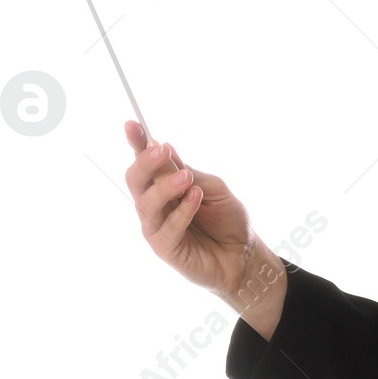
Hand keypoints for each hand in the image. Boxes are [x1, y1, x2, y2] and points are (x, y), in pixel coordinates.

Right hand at [123, 120, 286, 336]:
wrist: (245, 254)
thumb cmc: (228, 219)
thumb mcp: (212, 187)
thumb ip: (188, 171)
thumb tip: (162, 147)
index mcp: (163, 186)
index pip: (144, 162)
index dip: (136, 143)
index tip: (132, 124)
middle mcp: (155, 205)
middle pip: (135, 180)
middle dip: (145, 163)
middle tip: (163, 150)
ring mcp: (157, 227)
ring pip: (146, 203)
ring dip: (165, 186)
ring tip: (187, 178)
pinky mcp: (165, 249)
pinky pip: (167, 227)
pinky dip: (182, 211)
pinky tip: (196, 197)